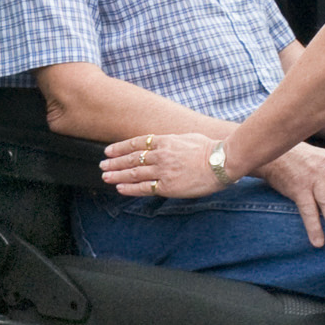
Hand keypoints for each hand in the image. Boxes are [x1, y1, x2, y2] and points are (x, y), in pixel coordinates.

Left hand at [99, 130, 226, 201]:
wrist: (221, 162)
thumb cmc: (209, 148)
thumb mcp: (186, 137)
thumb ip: (170, 140)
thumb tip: (161, 142)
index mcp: (164, 141)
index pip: (135, 143)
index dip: (119, 148)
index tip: (108, 151)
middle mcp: (160, 155)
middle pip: (131, 158)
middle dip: (114, 162)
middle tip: (102, 166)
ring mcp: (163, 171)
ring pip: (134, 173)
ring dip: (117, 175)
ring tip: (105, 177)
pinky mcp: (168, 186)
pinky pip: (144, 188)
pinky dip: (130, 188)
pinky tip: (120, 188)